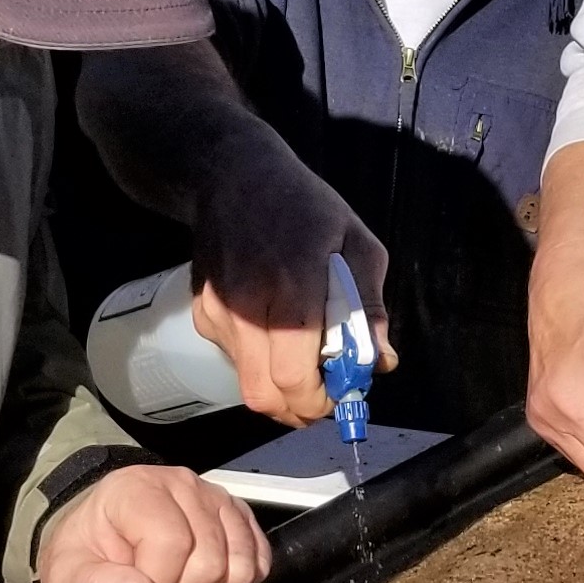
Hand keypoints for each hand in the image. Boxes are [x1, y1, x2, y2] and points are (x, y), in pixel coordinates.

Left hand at [39, 464, 272, 582]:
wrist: (100, 542)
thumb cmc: (85, 557)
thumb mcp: (69, 578)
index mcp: (136, 489)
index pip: (172, 543)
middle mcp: (182, 482)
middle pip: (209, 557)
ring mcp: (216, 497)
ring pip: (240, 562)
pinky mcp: (238, 515)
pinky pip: (260, 560)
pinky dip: (236, 581)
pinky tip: (205, 579)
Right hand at [189, 141, 391, 423]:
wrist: (231, 174)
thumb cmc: (304, 205)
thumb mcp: (356, 243)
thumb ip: (370, 307)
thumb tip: (380, 362)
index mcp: (292, 288)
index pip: (293, 376)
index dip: (318, 401)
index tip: (340, 394)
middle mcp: (247, 307)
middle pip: (264, 395)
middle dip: (299, 408)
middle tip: (324, 394)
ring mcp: (218, 312)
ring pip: (247, 383)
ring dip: (279, 386)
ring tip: (304, 357)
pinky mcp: (203, 313)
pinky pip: (234, 359)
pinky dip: (259, 361)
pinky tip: (275, 331)